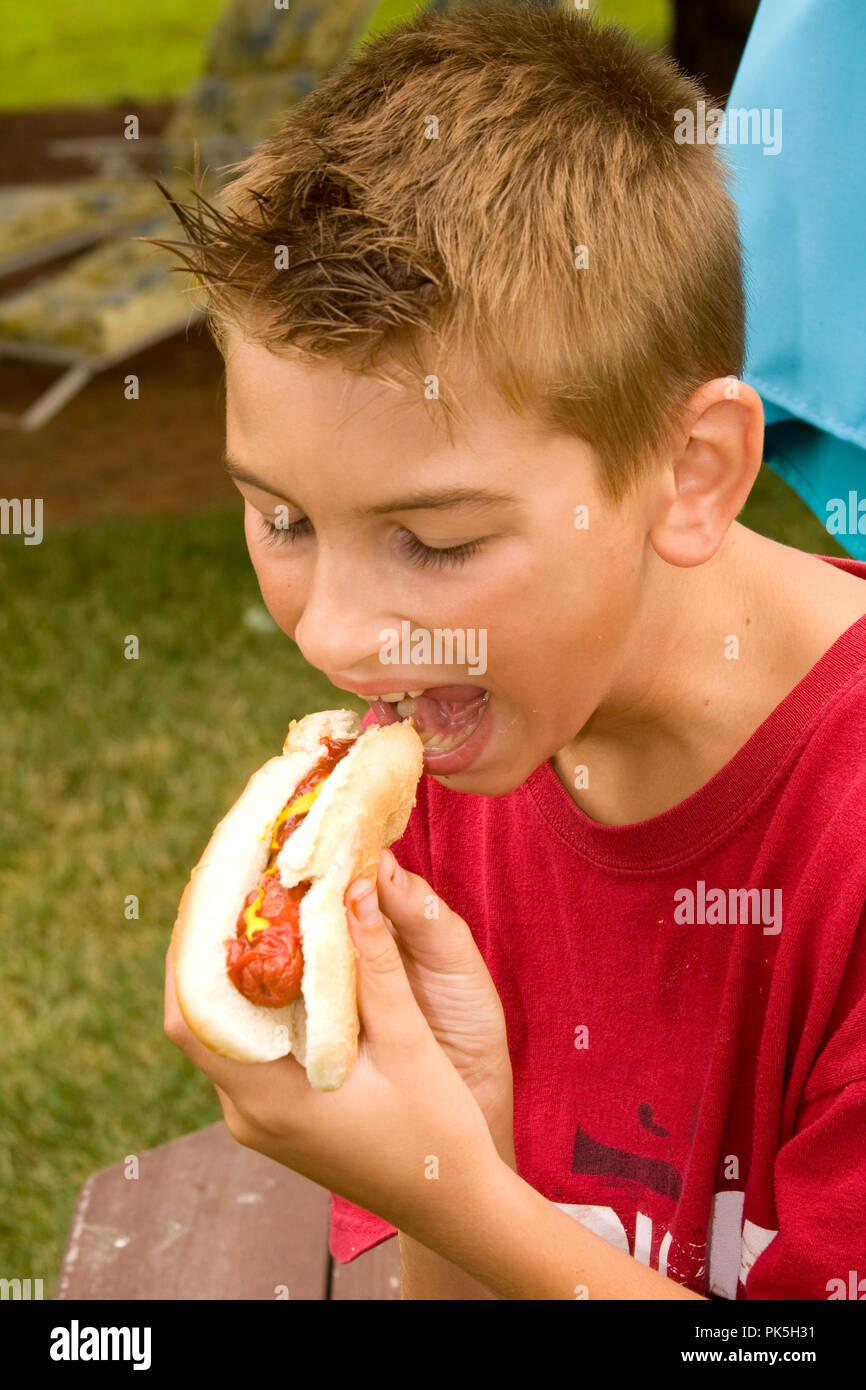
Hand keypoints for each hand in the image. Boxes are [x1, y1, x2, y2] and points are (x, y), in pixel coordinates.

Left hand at [164, 870, 501, 1241]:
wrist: (455, 1206)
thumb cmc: (437, 1134)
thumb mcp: (409, 1043)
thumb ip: (376, 967)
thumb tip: (353, 888)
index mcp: (270, 1099)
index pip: (191, 1016)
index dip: (188, 950)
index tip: (208, 892)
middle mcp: (249, 1114)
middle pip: (200, 1019)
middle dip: (210, 949)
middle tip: (236, 885)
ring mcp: (260, 1121)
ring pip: (223, 1033)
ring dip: (233, 975)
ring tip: (259, 911)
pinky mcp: (279, 1119)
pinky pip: (248, 1049)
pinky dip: (257, 1003)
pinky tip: (287, 965)